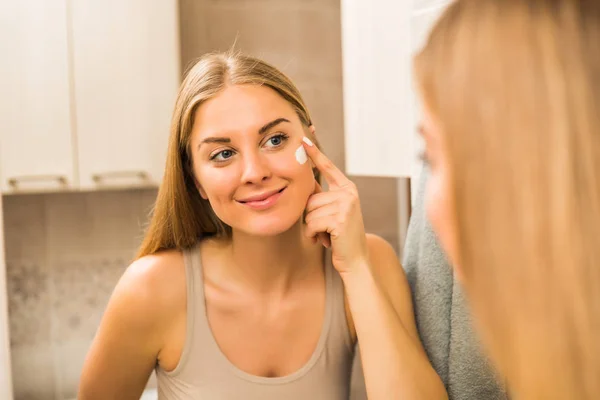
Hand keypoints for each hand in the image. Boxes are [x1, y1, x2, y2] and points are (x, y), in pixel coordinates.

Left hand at [302, 138, 368, 273]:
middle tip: (326, 229)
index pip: (327, 167)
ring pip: (309, 211)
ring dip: (312, 228)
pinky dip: (313, 235)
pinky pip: (311, 223)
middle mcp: (348, 193)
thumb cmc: (339, 238)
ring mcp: (345, 204)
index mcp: (347, 188)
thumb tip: (304, 183)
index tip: (304, 137)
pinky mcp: (340, 218)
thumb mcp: (332, 212)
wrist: (356, 261)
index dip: (315, 153)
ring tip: (327, 235)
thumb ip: (322, 198)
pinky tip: (325, 241)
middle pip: (310, 197)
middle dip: (311, 217)